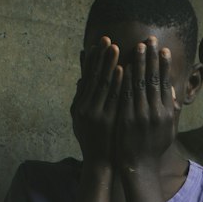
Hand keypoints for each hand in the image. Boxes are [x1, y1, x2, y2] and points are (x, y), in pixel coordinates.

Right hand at [71, 36, 122, 164]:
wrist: (100, 162)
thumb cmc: (92, 140)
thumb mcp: (81, 119)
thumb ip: (82, 99)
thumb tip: (82, 79)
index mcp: (80, 105)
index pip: (86, 78)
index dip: (91, 60)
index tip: (97, 44)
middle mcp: (85, 107)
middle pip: (94, 77)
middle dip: (100, 57)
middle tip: (107, 38)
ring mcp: (97, 114)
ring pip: (103, 85)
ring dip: (109, 65)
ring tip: (115, 47)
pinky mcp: (108, 121)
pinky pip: (114, 99)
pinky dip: (118, 83)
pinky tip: (123, 70)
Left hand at [114, 37, 179, 168]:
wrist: (139, 165)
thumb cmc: (153, 146)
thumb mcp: (168, 130)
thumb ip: (170, 111)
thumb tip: (173, 94)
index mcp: (168, 113)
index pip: (166, 83)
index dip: (164, 65)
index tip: (163, 50)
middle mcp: (156, 112)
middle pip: (154, 79)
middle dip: (152, 58)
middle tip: (150, 39)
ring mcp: (141, 115)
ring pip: (140, 84)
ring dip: (139, 63)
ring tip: (138, 46)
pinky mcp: (127, 118)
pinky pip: (126, 94)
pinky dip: (126, 79)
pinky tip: (125, 65)